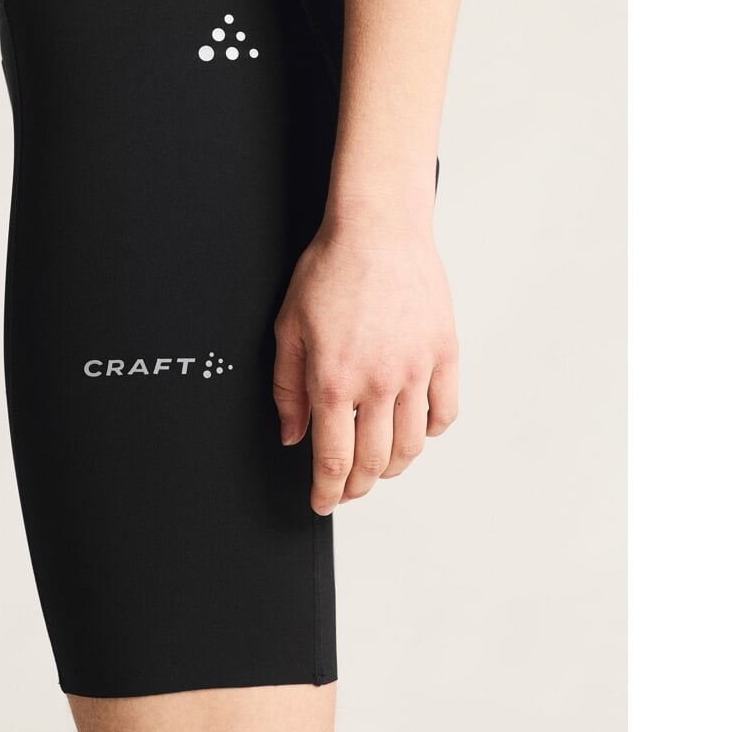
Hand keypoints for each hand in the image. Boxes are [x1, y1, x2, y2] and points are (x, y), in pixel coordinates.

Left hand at [272, 217, 458, 513]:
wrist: (377, 229)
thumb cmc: (330, 269)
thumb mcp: (288, 327)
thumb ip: (286, 387)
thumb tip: (292, 435)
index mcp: (334, 380)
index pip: (334, 459)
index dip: (326, 491)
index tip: (321, 502)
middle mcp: (378, 382)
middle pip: (375, 462)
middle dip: (357, 487)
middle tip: (347, 491)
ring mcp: (416, 370)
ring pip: (411, 445)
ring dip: (394, 468)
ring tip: (379, 468)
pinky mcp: (444, 353)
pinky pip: (444, 411)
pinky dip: (430, 432)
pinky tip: (416, 431)